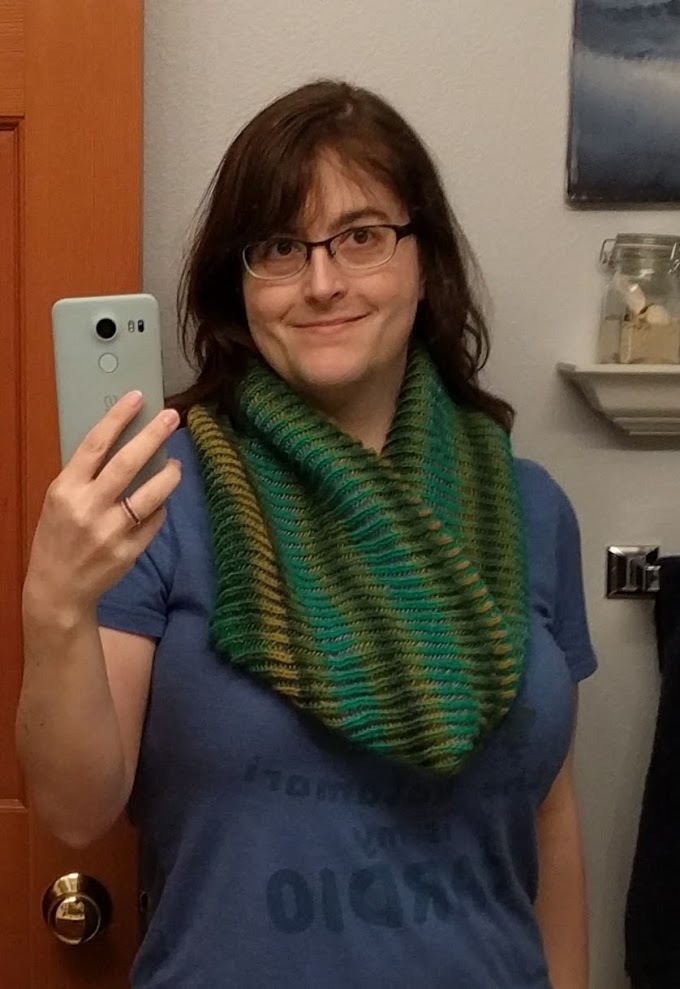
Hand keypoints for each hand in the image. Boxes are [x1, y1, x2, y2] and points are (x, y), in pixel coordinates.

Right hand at [23, 391, 181, 621]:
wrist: (58, 589)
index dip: (117, 417)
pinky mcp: (129, 551)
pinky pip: (155, 521)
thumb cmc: (58, 537)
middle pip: (128, 463)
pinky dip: (160, 508)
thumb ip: (85, 476)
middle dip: (153, 435)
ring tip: (175, 464)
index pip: (94, 444)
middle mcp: (88, 507)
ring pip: (151, 494)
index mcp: (66, 489)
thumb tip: (121, 443)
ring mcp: (111, 531)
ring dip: (169, 474)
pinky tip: (159, 502)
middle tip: (172, 417)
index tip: (137, 397)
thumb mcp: (59, 501)